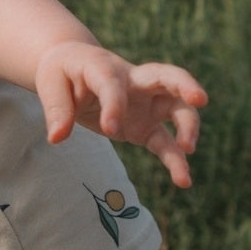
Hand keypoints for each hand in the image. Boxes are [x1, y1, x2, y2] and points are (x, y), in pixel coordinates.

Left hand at [34, 40, 207, 187]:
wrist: (75, 68)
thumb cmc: (62, 72)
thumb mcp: (50, 83)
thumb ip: (56, 108)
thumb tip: (57, 137)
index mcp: (106, 68)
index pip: (114, 84)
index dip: (114, 105)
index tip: (110, 129)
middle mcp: (134, 82)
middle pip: (168, 77)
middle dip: (186, 86)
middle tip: (200, 100)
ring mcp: (145, 103)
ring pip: (177, 109)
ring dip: (187, 127)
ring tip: (187, 150)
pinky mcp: (146, 125)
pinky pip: (165, 142)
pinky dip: (174, 159)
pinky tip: (183, 181)